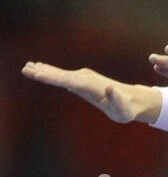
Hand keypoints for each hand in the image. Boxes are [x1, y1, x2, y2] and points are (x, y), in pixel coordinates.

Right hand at [20, 61, 158, 122]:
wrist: (133, 101)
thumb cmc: (127, 109)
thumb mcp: (124, 109)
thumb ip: (116, 99)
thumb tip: (109, 88)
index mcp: (92, 86)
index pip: (69, 81)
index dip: (54, 78)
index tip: (40, 75)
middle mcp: (87, 79)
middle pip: (62, 75)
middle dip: (44, 73)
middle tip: (26, 69)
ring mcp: (84, 78)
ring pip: (61, 74)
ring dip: (44, 71)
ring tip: (28, 67)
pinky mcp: (83, 80)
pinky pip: (64, 76)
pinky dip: (52, 73)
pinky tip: (41, 70)